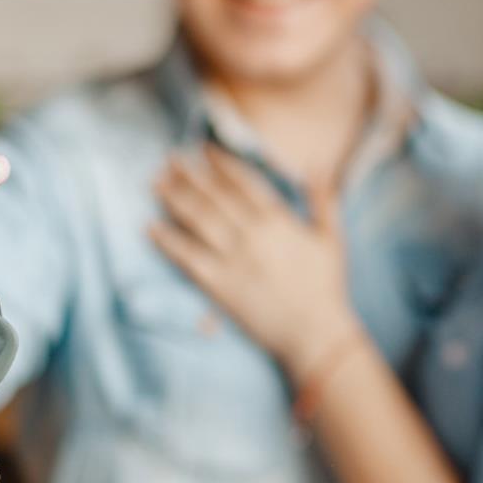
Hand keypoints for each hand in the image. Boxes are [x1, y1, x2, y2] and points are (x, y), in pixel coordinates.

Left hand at [148, 144, 359, 377]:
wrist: (315, 334)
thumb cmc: (326, 287)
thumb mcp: (331, 238)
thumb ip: (324, 200)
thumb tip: (320, 166)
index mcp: (278, 220)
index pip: (243, 181)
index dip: (220, 163)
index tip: (202, 149)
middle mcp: (252, 234)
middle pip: (213, 196)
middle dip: (189, 175)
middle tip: (169, 159)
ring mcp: (234, 260)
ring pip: (197, 220)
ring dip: (174, 199)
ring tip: (156, 183)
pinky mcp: (219, 286)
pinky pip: (188, 258)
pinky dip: (168, 241)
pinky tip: (150, 228)